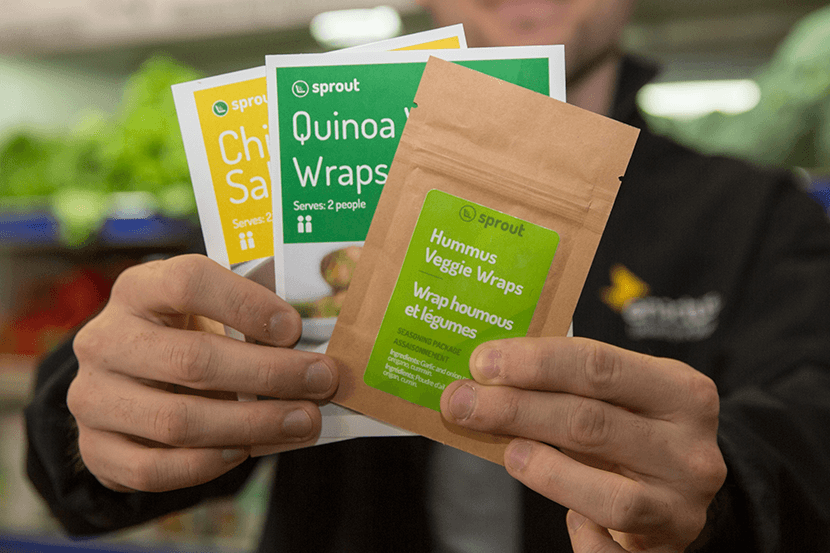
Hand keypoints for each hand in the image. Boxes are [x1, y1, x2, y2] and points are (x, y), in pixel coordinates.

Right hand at [68, 255, 337, 492]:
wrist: (128, 382)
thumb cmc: (188, 335)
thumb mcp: (210, 312)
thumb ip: (253, 321)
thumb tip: (317, 351)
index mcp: (139, 289)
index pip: (187, 282)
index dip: (246, 304)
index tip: (295, 328)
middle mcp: (106, 340)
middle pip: (192, 360)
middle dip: (270, 375)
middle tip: (322, 381)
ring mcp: (93, 397)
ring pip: (178, 420)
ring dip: (253, 425)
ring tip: (304, 422)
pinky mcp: (94, 447)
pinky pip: (153, 469)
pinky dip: (207, 464)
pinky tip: (247, 451)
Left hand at [440, 337, 725, 551]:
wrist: (686, 490)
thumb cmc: (638, 430)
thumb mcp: (623, 396)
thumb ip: (571, 383)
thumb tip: (486, 378)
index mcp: (681, 391)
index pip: (598, 366)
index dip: (534, 363)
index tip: (482, 361)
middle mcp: (689, 449)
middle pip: (589, 424)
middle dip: (514, 410)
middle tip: (461, 402)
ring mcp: (681, 505)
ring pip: (607, 494)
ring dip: (542, 469)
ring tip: (506, 452)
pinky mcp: (666, 548)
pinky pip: (611, 549)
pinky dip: (582, 535)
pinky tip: (565, 517)